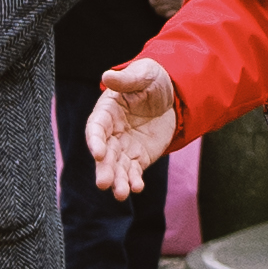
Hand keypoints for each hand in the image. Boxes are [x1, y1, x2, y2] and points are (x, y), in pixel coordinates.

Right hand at [83, 60, 185, 195]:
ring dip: (118, 181)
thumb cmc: (152, 79)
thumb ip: (126, 79)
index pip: (96, 129)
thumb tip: (107, 75)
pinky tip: (137, 188)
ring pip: (117, 167)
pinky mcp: (138, 158)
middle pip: (104, 154)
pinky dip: (134, 181)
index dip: (95, 141)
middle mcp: (111, 133)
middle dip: (104, 168)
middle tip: (104, 183)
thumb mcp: (143, 75)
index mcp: (106, 112)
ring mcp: (124, 148)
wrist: (172, 94)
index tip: (98, 153)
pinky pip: (134, 172)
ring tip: (120, 194)